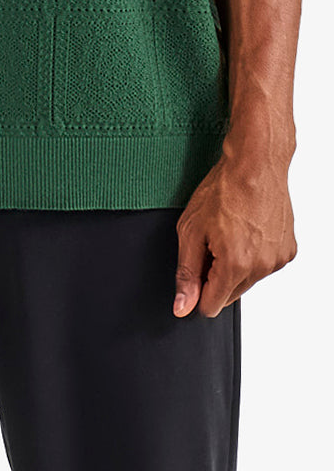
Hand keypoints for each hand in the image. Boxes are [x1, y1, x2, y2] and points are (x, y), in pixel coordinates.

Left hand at [172, 137, 297, 317]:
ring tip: (232, 232)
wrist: (255, 163)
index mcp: (235, 265)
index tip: (198, 265)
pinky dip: (254, 255)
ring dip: (236, 266)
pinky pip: (264, 266)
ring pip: (248, 281)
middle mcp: (261, 267)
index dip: (199, 289)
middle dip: (217, 276)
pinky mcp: (288, 250)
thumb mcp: (191, 231)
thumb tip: (183, 307)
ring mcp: (277, 259)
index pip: (211, 306)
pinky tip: (248, 230)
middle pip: (230, 294)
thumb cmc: (223, 189)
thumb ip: (187, 274)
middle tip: (213, 242)